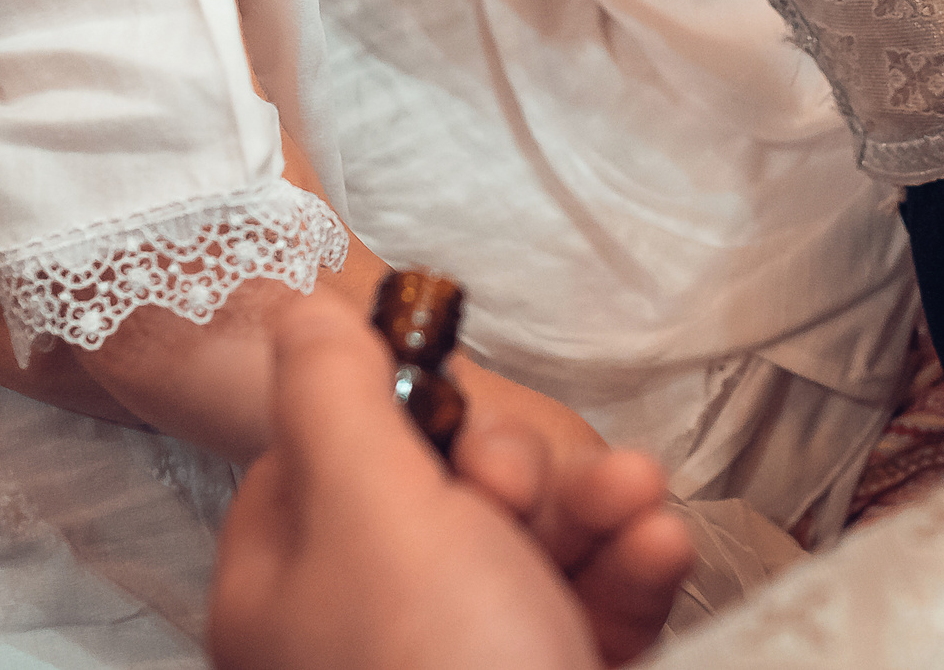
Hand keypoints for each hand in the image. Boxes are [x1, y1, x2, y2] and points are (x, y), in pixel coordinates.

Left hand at [211, 293, 694, 669]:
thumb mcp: (374, 505)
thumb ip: (334, 393)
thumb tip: (293, 309)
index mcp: (283, 594)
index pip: (313, 462)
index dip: (386, 417)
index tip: (440, 408)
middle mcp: (361, 637)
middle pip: (434, 497)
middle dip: (515, 465)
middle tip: (525, 484)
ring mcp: (458, 669)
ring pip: (528, 547)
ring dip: (595, 505)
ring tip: (640, 494)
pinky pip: (588, 607)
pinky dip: (629, 568)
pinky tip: (660, 543)